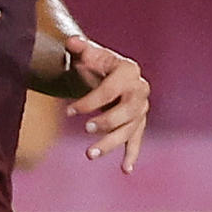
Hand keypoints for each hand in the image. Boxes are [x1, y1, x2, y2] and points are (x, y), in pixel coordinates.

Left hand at [64, 35, 148, 172]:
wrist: (107, 74)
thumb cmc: (96, 63)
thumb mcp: (88, 54)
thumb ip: (79, 48)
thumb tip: (71, 42)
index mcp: (129, 71)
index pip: (110, 90)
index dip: (89, 101)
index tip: (69, 112)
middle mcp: (140, 90)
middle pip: (126, 111)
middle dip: (106, 121)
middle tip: (85, 129)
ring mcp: (141, 109)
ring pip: (129, 129)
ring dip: (111, 143)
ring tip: (89, 154)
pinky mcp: (138, 123)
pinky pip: (136, 140)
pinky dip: (132, 155)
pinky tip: (125, 170)